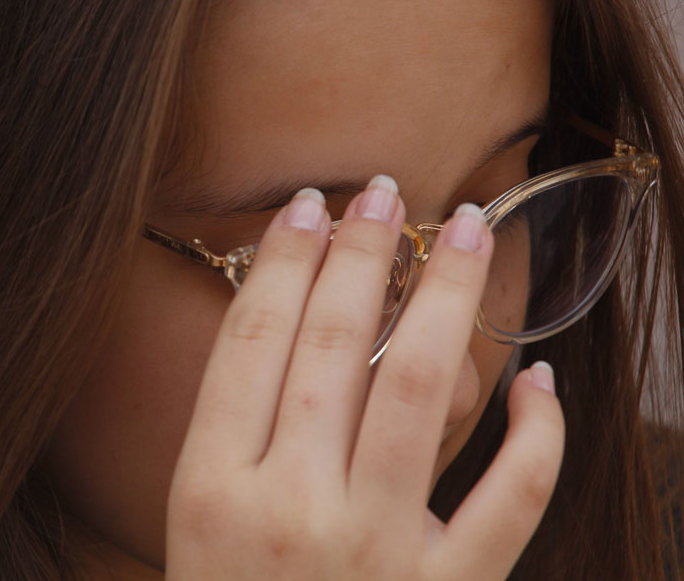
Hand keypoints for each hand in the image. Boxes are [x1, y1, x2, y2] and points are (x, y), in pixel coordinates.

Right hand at [165, 180, 564, 579]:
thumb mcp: (196, 524)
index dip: (285, 262)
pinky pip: (507, 503)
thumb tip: (290, 322)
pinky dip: (535, 441)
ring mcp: (375, 551)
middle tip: (386, 190)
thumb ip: (234, 432)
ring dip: (447, 301)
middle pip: (332, 348)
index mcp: (212, 488)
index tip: (312, 205)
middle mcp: (291, 509)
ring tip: (465, 232)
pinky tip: (537, 384)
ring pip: (418, 393)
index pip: (253, 342)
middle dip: (363, 254)